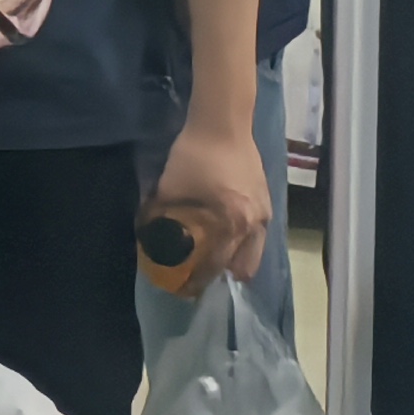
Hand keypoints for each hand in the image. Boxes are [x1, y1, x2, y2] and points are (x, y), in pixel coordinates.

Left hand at [142, 116, 271, 290]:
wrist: (224, 124)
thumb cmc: (195, 155)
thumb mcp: (169, 187)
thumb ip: (157, 214)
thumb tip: (147, 233)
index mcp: (232, 223)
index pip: (215, 266)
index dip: (199, 281)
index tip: (185, 291)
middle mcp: (254, 224)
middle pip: (245, 268)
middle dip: (223, 276)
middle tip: (201, 274)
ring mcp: (265, 213)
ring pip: (255, 252)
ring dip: (236, 259)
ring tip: (213, 256)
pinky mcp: (266, 200)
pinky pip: (257, 234)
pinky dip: (243, 241)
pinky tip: (225, 232)